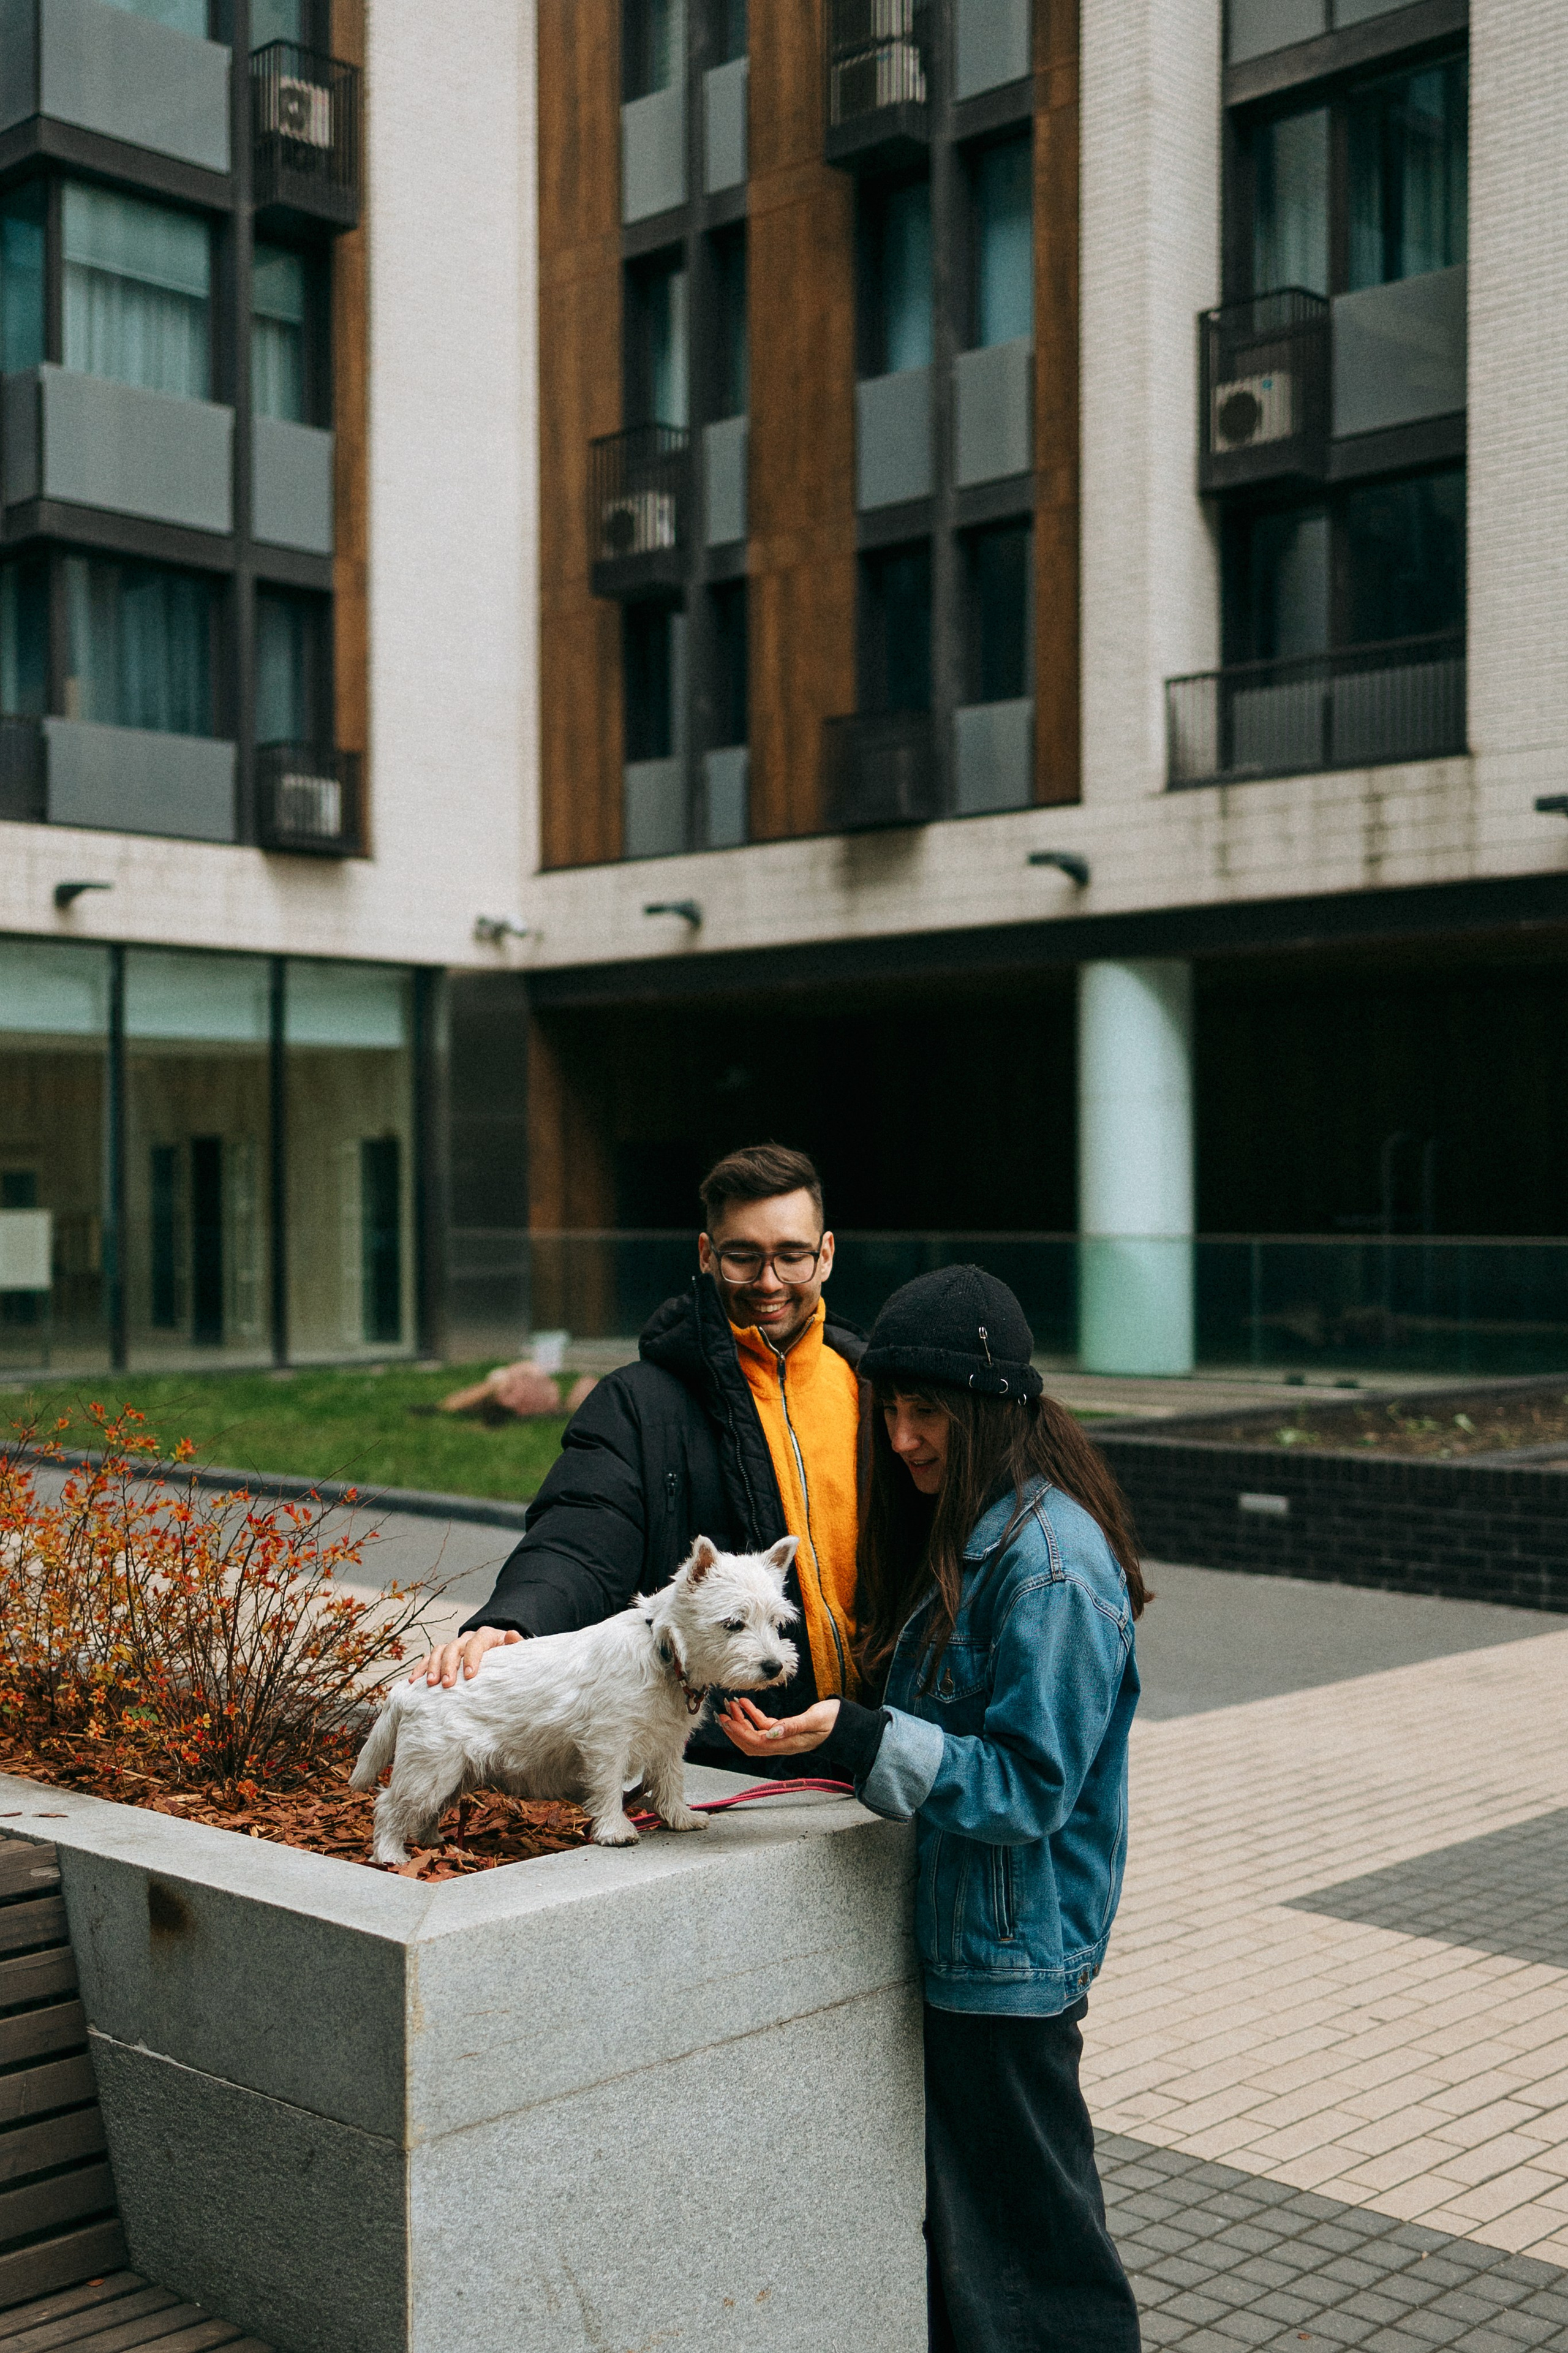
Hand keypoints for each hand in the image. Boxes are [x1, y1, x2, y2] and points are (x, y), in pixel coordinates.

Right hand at [408, 1627, 521, 1686]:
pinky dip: (420, 1668)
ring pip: (439, 1651)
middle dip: (449, 1665)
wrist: (498, 1653)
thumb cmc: (507, 1656)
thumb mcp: (514, 1651)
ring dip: (432, 1666)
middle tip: (447, 1684)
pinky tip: (414, 1681)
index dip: (472, 1658)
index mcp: (486, 1636)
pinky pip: (429, 1658)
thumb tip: (511, 1634)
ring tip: (430, 1684)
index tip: (470, 1676)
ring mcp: (454, 1645)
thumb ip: (515, 1644)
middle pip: (455, 1647)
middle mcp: (468, 1638)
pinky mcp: (444, 1655)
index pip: (477, 1643)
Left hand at [717, 1695, 839, 1757]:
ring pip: (755, 1734)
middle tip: (722, 1714)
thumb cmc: (833, 1721)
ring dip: (741, 1721)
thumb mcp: (815, 1719)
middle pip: (750, 1743)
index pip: (756, 1743)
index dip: (739, 1733)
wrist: (847, 1725)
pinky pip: (764, 1725)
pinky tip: (746, 1703)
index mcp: (787, 1744)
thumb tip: (771, 1732)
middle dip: (734, 1730)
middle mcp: (782, 1744)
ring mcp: (783, 1738)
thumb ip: (793, 1725)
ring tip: (731, 1705)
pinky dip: (752, 1715)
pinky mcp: (785, 1729)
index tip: (727, 1721)